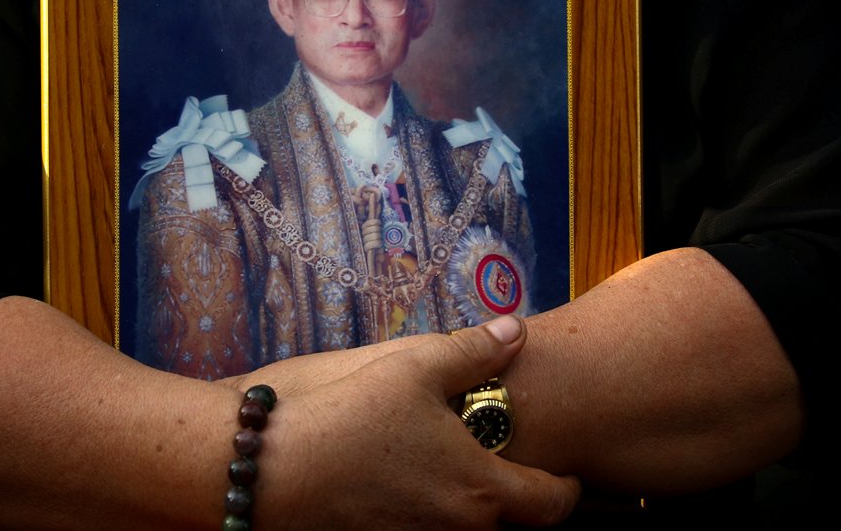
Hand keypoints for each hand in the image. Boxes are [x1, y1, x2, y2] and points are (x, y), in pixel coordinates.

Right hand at [253, 316, 580, 530]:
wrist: (272, 473)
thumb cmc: (350, 416)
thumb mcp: (417, 367)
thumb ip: (475, 350)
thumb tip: (517, 329)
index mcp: (480, 489)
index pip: (553, 505)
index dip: (568, 489)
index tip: (567, 473)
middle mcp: (459, 530)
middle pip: (516, 527)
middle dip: (523, 499)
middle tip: (518, 467)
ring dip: (478, 506)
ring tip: (464, 469)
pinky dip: (439, 512)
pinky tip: (418, 481)